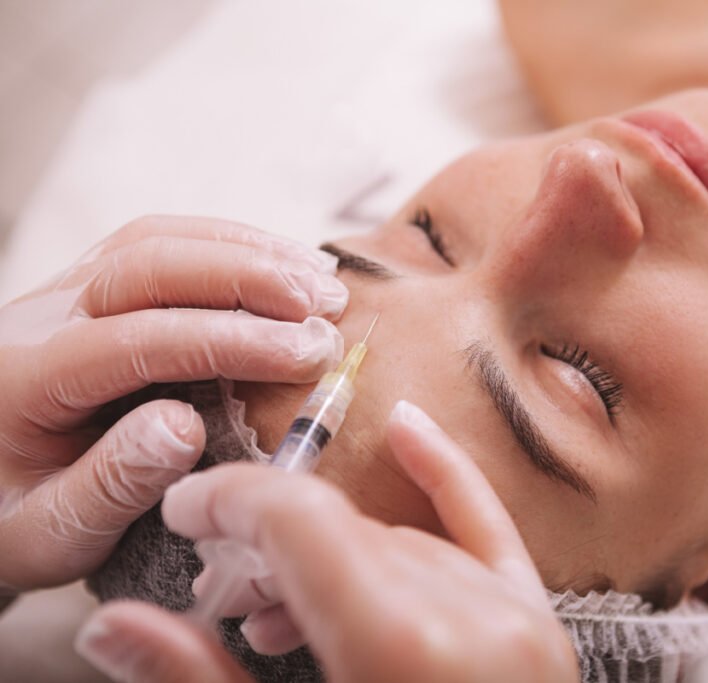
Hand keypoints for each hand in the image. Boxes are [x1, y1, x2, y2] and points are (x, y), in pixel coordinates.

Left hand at [0, 215, 346, 594]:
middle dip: (250, 279)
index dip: (234, 341)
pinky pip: (161, 241)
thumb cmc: (15, 518)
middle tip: (326, 309)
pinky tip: (283, 263)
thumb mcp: (53, 533)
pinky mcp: (90, 285)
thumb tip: (182, 427)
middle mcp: (39, 317)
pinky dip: (231, 244)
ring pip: (158, 240)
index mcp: (23, 378)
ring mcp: (63, 291)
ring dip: (248, 251)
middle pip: (149, 265)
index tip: (309, 356)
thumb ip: (111, 485)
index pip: (140, 339)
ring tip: (322, 281)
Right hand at [74, 401, 578, 682]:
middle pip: (346, 533)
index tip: (186, 512)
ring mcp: (518, 624)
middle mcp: (473, 622)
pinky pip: (492, 533)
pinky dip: (447, 480)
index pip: (304, 523)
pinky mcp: (540, 634)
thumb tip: (118, 627)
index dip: (231, 504)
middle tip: (214, 584)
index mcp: (406, 650)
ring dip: (330, 553)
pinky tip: (408, 432)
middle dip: (266, 545)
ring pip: (399, 543)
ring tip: (273, 601)